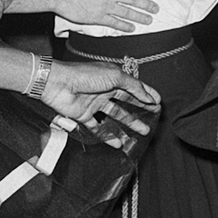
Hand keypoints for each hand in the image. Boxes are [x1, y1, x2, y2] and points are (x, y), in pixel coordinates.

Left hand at [41, 62, 160, 147]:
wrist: (58, 84)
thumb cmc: (85, 75)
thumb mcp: (115, 76)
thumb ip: (133, 87)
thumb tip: (148, 95)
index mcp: (113, 77)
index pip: (134, 86)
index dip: (146, 93)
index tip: (158, 102)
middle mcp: (105, 90)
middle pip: (127, 102)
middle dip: (141, 110)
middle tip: (153, 119)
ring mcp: (95, 104)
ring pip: (115, 116)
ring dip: (128, 124)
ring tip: (142, 132)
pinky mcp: (84, 115)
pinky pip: (98, 128)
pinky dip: (108, 136)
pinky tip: (118, 143)